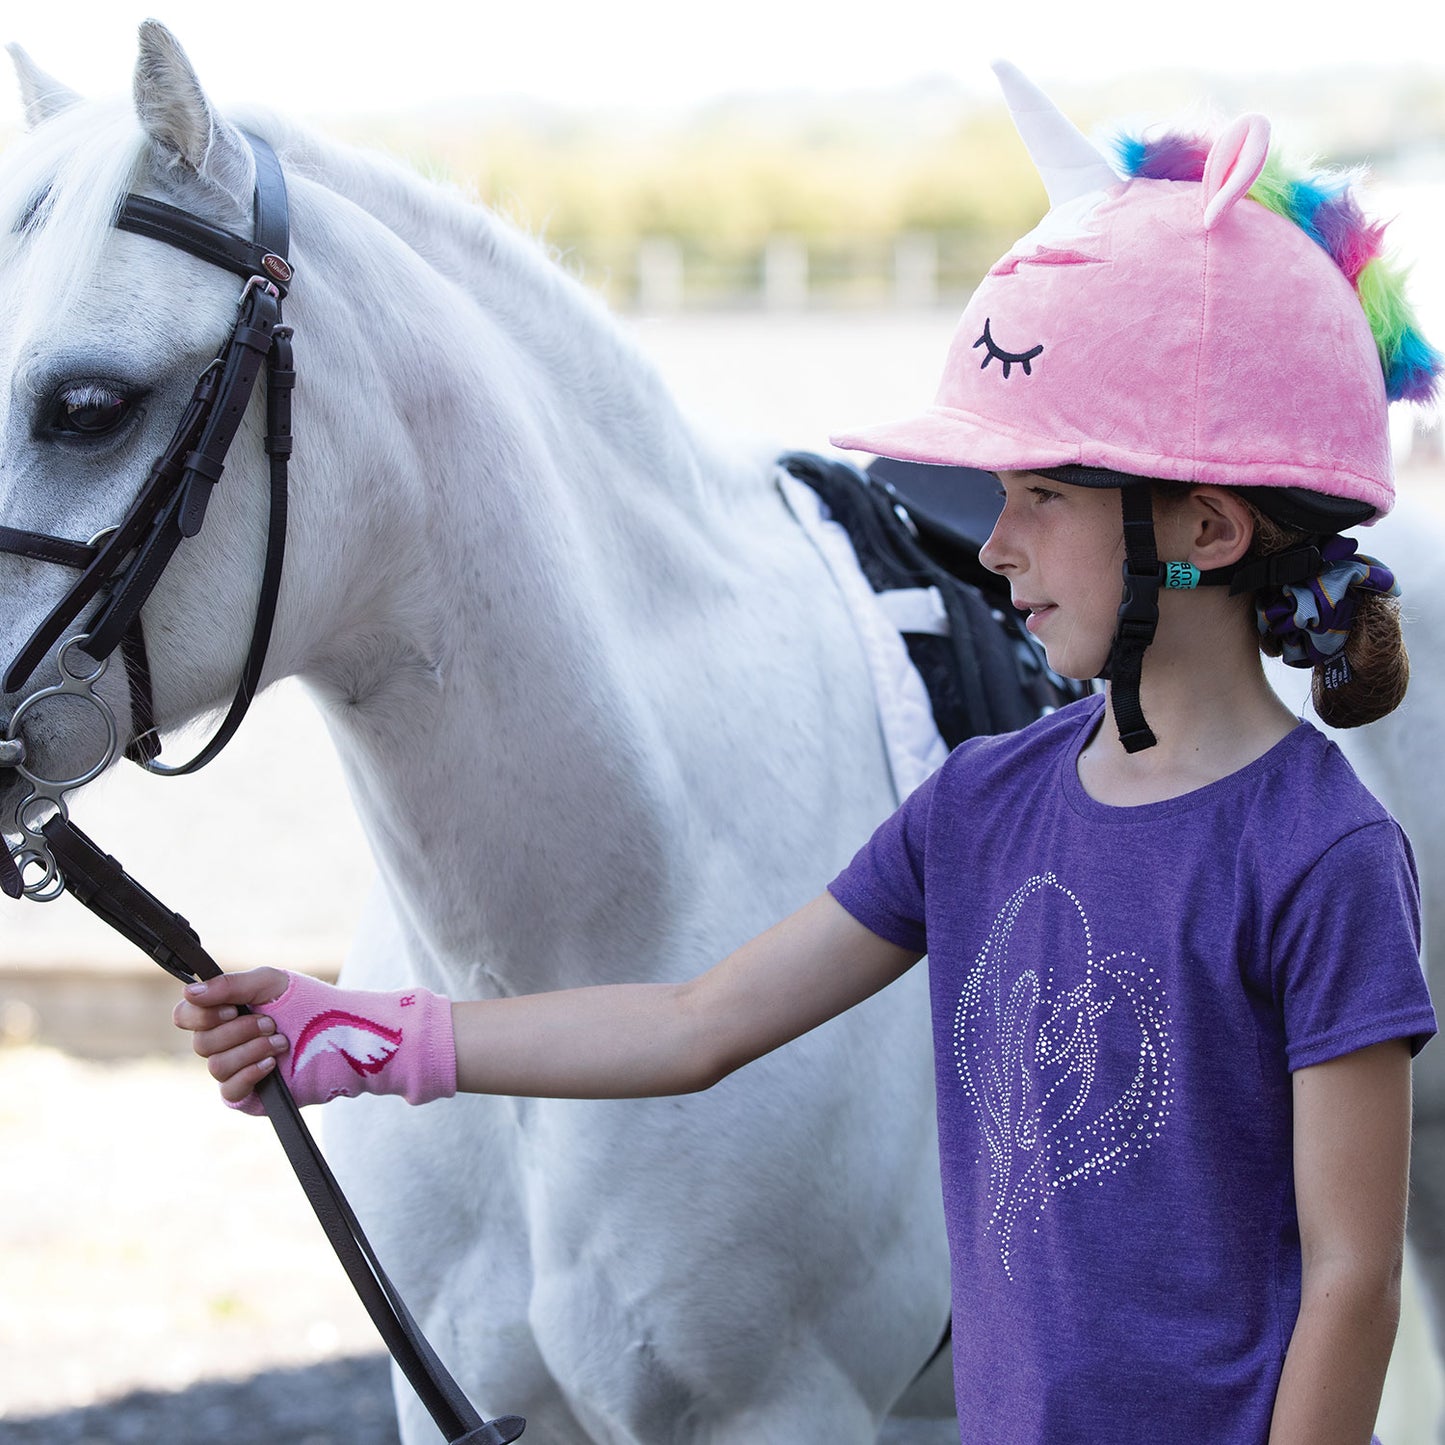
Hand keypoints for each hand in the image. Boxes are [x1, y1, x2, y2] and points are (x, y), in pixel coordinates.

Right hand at [173, 968, 291, 1105]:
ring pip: (216, 1066)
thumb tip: (190, 992)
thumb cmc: (303, 1004)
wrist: (338, 1033)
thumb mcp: (268, 982)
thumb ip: (229, 984)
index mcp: (221, 1013)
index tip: (231, 1009)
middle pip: (201, 1042)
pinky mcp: (246, 1093)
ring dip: (252, 1049)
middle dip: (239, 1030)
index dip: (201, 1015)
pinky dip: (251, 1073)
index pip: (184, 1016)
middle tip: (270, 1023)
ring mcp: (233, 1069)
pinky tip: (272, 1064)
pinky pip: (230, 1089)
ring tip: (281, 1042)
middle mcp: (222, 1042)